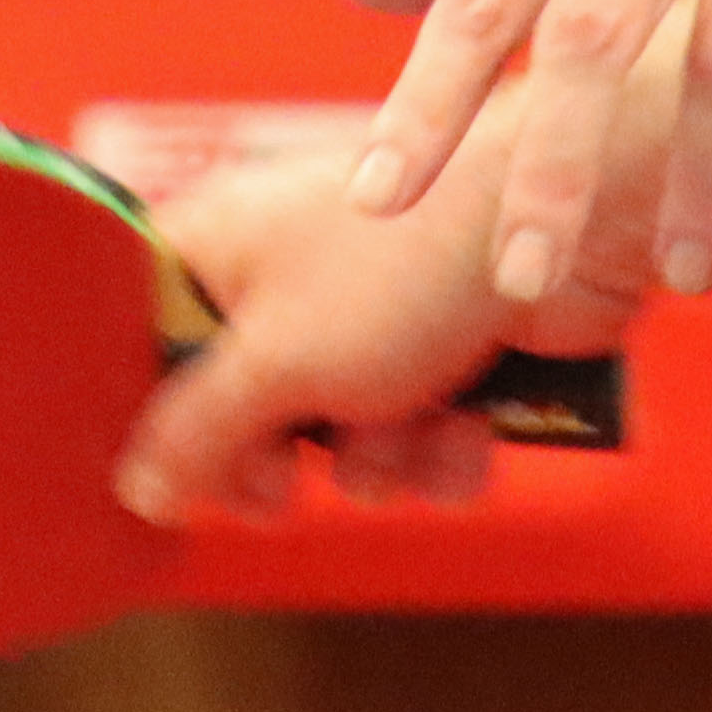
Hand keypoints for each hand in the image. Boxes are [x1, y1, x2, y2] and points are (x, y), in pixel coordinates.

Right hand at [109, 147, 633, 524]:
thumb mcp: (278, 360)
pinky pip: (411, 436)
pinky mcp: (439, 348)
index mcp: (216, 244)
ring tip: (417, 428)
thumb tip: (133, 487)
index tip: (170, 465)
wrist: (578, 224)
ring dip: (381, 459)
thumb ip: (197, 430)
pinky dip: (442, 447)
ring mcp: (363, 313)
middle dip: (279, 460)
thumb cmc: (407, 267)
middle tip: (287, 485)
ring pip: (335, 438)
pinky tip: (471, 426)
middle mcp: (281, 275)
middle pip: (235, 406)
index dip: (148, 408)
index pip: (137, 331)